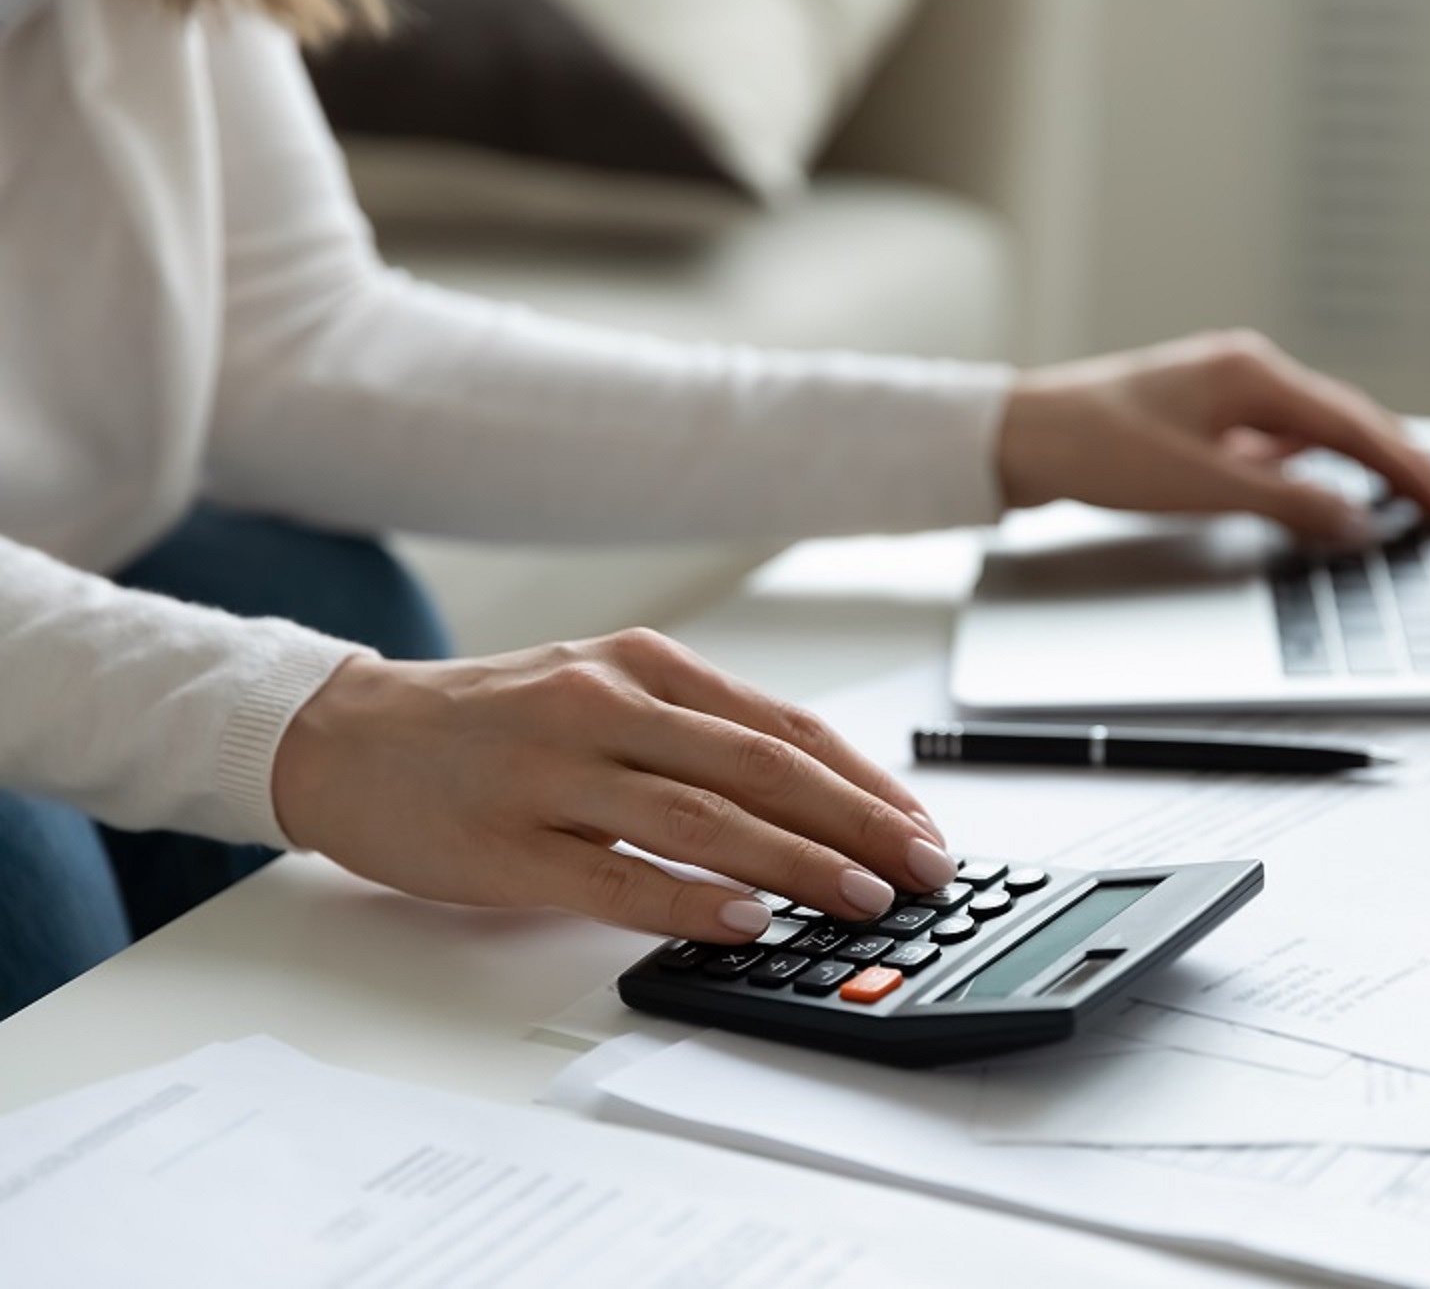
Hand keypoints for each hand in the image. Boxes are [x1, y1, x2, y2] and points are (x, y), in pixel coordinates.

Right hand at [271, 630, 957, 942]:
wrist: (346, 737)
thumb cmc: (493, 722)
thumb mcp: (601, 691)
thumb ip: (695, 735)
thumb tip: (817, 800)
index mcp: (643, 664)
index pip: (784, 728)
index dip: (865, 783)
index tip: (923, 828)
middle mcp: (605, 704)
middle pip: (761, 769)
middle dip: (859, 825)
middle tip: (924, 872)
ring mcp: (553, 773)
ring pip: (701, 819)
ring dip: (796, 863)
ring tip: (862, 900)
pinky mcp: (506, 843)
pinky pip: (613, 877)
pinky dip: (688, 901)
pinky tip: (745, 923)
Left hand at [997, 330, 1429, 539]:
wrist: (1021, 437)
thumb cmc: (1099, 451)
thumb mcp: (1204, 488)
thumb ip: (1289, 504)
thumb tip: (1359, 522)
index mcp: (1252, 374)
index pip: (1352, 424)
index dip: (1407, 466)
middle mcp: (1243, 370)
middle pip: (1341, 417)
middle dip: (1395, 459)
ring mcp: (1220, 391)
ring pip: (1308, 427)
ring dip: (1353, 460)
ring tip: (1398, 493)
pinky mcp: (1197, 415)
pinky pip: (1272, 438)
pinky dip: (1305, 463)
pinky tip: (1314, 484)